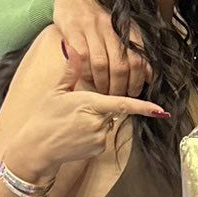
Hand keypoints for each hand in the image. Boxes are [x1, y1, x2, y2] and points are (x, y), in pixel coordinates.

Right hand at [4, 69, 168, 181]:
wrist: (36, 149)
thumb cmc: (44, 118)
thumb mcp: (56, 91)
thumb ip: (71, 70)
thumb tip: (71, 46)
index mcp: (90, 104)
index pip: (122, 104)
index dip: (143, 107)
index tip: (161, 110)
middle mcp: (98, 122)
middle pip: (113, 111)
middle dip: (101, 107)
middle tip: (76, 111)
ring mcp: (100, 138)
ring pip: (108, 124)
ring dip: (97, 121)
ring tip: (73, 123)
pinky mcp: (98, 149)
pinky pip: (103, 137)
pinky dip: (94, 134)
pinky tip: (76, 134)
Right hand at [55, 0, 150, 96]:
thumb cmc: (100, 15)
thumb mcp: (122, 28)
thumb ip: (137, 50)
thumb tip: (150, 76)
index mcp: (127, 27)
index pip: (138, 59)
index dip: (138, 80)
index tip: (134, 92)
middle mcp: (111, 26)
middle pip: (120, 65)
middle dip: (120, 87)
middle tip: (118, 97)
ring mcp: (91, 27)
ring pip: (101, 64)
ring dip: (103, 84)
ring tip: (103, 93)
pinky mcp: (73, 29)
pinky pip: (82, 57)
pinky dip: (85, 73)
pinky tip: (87, 80)